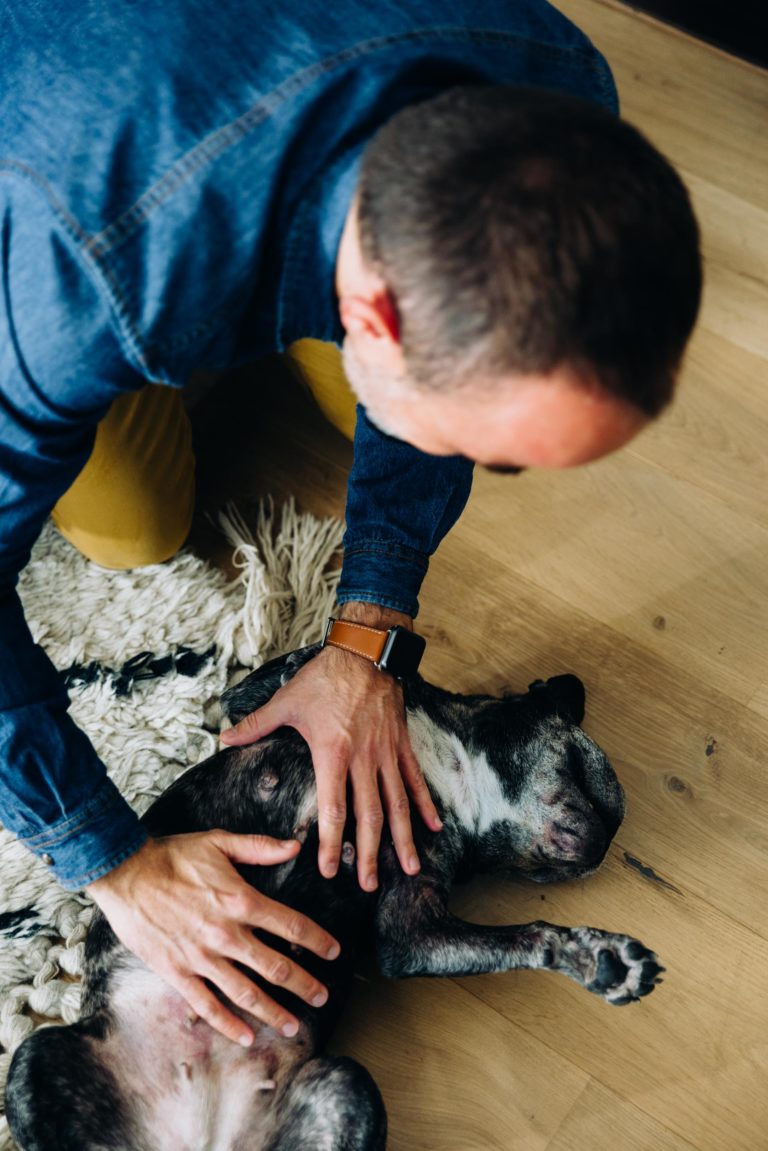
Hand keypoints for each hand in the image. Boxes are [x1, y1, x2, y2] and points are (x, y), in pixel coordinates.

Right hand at [86, 832, 339, 1046]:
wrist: (126, 874)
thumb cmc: (173, 856)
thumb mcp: (219, 842)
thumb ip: (260, 847)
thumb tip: (295, 848)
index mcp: (241, 900)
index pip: (292, 926)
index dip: (318, 941)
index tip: (334, 952)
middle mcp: (227, 934)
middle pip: (276, 966)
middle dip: (304, 984)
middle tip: (322, 997)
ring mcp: (202, 957)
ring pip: (246, 992)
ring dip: (273, 1011)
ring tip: (293, 1026)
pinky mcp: (177, 973)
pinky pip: (208, 1005)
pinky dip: (228, 1024)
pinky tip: (246, 1037)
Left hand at [220, 602, 441, 890]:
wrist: (366, 650)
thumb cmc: (325, 676)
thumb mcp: (287, 700)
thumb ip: (256, 724)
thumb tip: (224, 738)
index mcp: (333, 753)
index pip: (333, 809)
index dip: (331, 843)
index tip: (330, 870)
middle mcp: (364, 759)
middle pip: (369, 816)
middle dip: (369, 855)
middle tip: (369, 885)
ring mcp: (387, 753)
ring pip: (398, 804)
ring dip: (403, 839)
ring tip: (410, 868)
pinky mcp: (402, 743)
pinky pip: (415, 779)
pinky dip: (425, 803)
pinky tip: (433, 827)